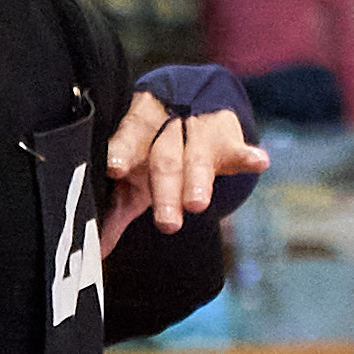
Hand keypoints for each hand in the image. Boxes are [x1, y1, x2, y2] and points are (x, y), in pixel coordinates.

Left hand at [100, 97, 268, 248]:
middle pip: (165, 158)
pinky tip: (260, 162)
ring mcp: (199, 131)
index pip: (129, 137)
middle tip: (168, 223)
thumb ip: (115, 209)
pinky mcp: (227, 137)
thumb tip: (93, 251)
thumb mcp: (135, 174)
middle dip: (166, 190)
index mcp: (137, 130)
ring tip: (198, 204)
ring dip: (198, 180)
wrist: (192, 103)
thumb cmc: (152, 148)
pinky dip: (248, 156)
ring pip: (197, 154)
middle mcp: (167, 128)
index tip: (115, 169)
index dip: (122, 151)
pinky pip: (238, 148)